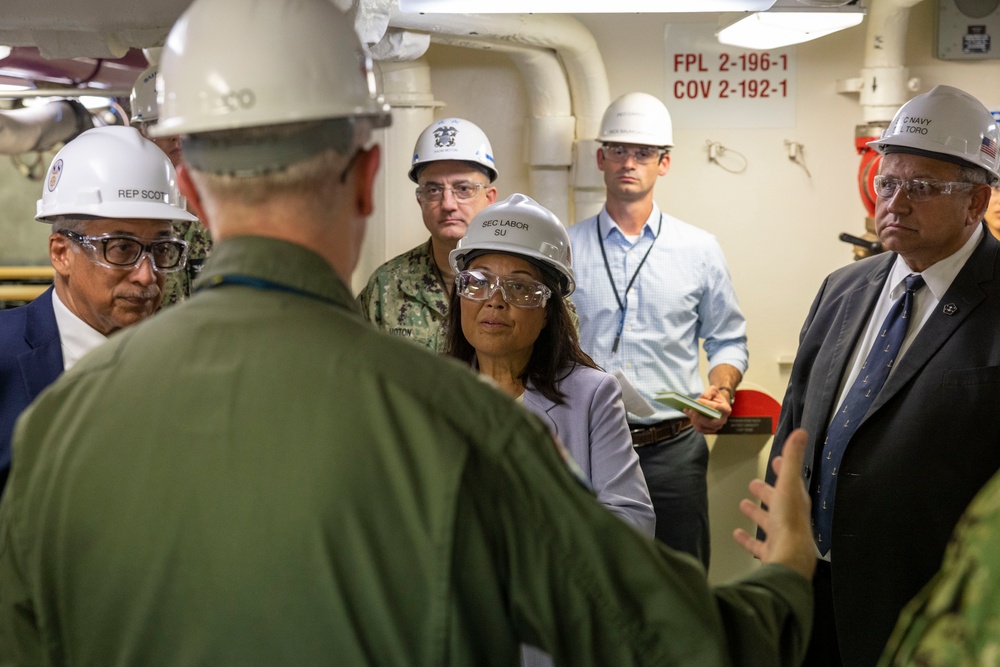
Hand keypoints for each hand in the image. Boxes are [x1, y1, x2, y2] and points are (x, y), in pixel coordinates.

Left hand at [684, 385, 731, 433]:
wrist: (717, 403)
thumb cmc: (714, 396)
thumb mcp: (713, 390)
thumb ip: (708, 393)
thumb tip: (700, 400)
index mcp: (725, 409)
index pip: (715, 407)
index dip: (705, 404)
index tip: (697, 400)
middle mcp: (723, 420)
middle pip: (709, 421)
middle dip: (697, 415)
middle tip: (689, 409)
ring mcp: (716, 426)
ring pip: (703, 426)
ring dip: (694, 419)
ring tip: (687, 411)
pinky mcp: (709, 430)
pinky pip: (700, 429)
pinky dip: (693, 423)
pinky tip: (689, 415)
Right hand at [732, 429, 815, 579]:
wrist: (788, 559)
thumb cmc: (788, 521)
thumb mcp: (788, 485)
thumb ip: (792, 459)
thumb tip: (801, 432)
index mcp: (796, 501)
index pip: (791, 481)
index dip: (784, 469)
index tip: (776, 460)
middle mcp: (791, 518)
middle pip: (778, 502)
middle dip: (767, 491)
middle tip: (754, 483)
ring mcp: (781, 537)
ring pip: (768, 522)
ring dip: (757, 512)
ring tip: (743, 504)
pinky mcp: (772, 553)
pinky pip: (758, 544)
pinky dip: (747, 538)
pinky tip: (737, 533)